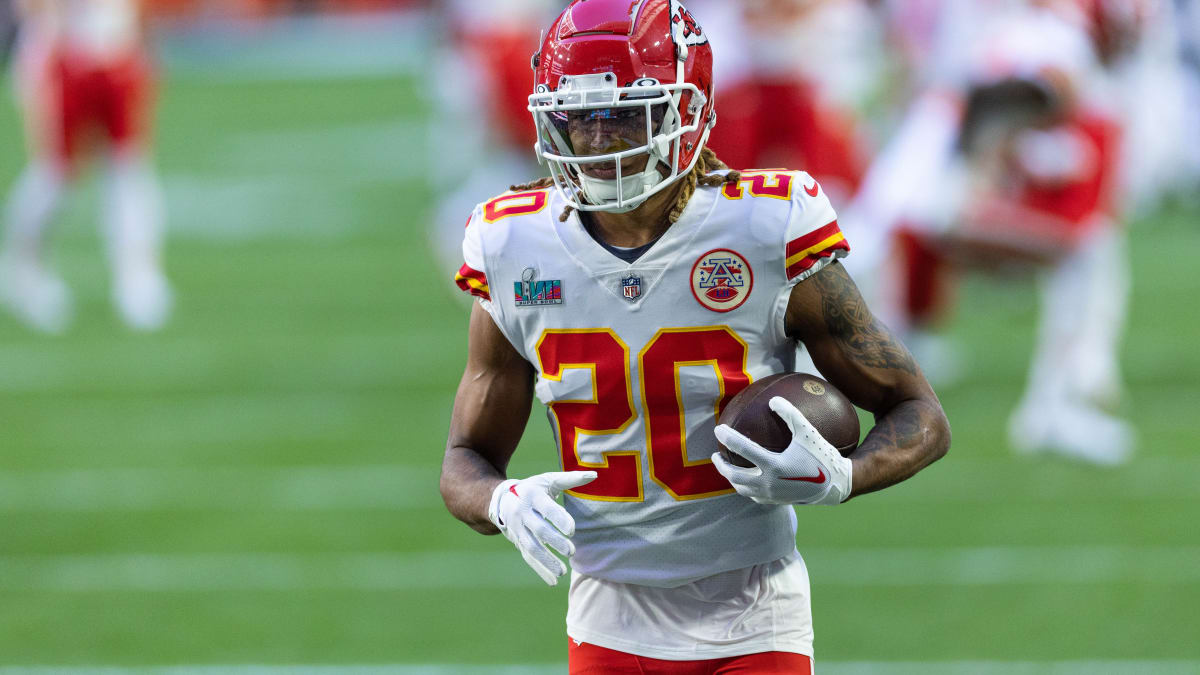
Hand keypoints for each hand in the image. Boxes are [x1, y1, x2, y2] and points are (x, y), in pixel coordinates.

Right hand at [487, 470, 597, 584]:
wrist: (501, 499)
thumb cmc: (532, 488)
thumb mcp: (548, 480)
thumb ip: (570, 479)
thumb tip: (594, 475)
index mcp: (532, 496)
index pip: (547, 509)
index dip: (559, 519)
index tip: (572, 530)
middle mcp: (522, 513)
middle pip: (539, 530)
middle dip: (554, 542)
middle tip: (571, 551)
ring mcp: (518, 530)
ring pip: (531, 547)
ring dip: (546, 561)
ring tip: (563, 572)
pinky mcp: (518, 542)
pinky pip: (528, 558)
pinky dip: (540, 570)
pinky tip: (553, 581)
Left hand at [711, 396, 852, 504]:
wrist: (836, 485)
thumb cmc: (822, 456)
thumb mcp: (808, 432)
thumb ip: (790, 414)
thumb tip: (773, 399)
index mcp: (774, 465)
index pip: (742, 449)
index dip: (727, 438)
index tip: (718, 430)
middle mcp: (769, 482)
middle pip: (735, 475)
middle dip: (721, 465)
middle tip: (715, 454)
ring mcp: (771, 494)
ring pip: (742, 488)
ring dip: (730, 478)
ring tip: (726, 468)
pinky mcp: (776, 501)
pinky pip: (754, 495)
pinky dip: (745, 487)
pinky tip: (746, 480)